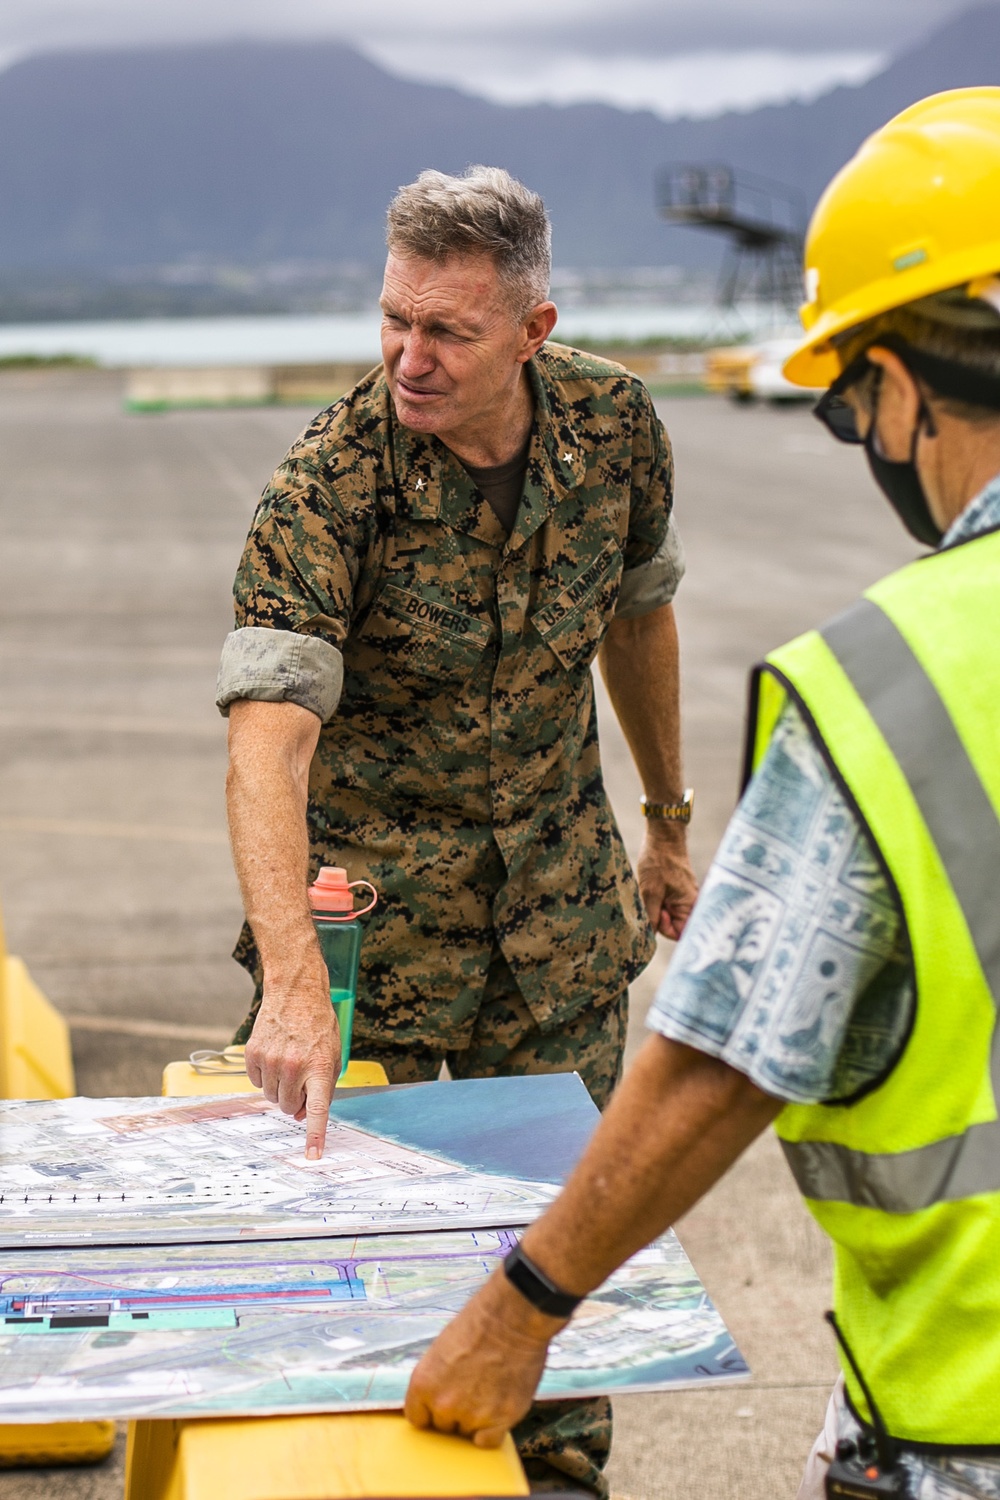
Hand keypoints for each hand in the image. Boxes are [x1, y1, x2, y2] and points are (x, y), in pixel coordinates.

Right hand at [244, 947, 339, 1158]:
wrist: (296, 993)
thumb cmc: (318, 1026)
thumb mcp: (330, 1057)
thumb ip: (322, 1088)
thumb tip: (301, 1115)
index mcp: (319, 1069)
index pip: (317, 1110)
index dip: (315, 1135)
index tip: (313, 1156)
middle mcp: (294, 1067)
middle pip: (288, 1108)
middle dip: (295, 1100)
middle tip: (301, 1078)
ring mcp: (271, 1061)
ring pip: (271, 1097)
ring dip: (279, 1088)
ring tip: (289, 1062)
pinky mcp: (253, 1054)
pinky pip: (256, 1082)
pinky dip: (264, 1075)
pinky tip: (274, 1055)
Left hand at [405, 1270, 559, 1447]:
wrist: (511, 1317)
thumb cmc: (478, 1325)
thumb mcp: (441, 1350)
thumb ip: (436, 1382)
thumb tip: (438, 1400)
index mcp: (423, 1384)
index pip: (417, 1419)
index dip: (430, 1411)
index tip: (440, 1405)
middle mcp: (444, 1404)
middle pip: (444, 1427)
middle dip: (455, 1413)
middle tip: (471, 1389)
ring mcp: (473, 1415)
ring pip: (468, 1433)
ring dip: (476, 1420)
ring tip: (489, 1390)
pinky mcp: (501, 1419)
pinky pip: (488, 1442)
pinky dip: (492, 1432)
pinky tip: (498, 1411)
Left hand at [637, 824, 697, 940]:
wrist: (663, 836)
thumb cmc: (659, 862)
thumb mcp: (650, 892)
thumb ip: (651, 917)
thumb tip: (648, 938)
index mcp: (689, 905)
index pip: (681, 933)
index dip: (665, 929)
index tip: (656, 915)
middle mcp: (690, 904)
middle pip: (673, 925)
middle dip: (659, 918)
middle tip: (652, 901)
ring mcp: (682, 897)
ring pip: (667, 914)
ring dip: (655, 908)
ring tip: (650, 892)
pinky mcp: (675, 891)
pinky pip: (665, 904)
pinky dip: (655, 900)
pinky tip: (650, 889)